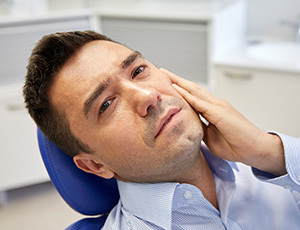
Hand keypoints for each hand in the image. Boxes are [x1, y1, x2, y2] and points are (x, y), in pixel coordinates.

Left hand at [162, 69, 285, 175]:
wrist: (255, 149)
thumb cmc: (235, 145)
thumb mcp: (211, 138)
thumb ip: (201, 129)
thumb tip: (189, 126)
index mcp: (213, 110)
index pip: (194, 96)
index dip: (181, 89)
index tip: (168, 84)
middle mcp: (215, 104)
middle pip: (192, 89)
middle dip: (177, 80)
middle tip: (163, 72)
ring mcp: (218, 106)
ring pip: (194, 90)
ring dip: (179, 82)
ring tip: (166, 74)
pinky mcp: (219, 112)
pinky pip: (198, 102)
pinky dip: (186, 94)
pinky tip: (176, 88)